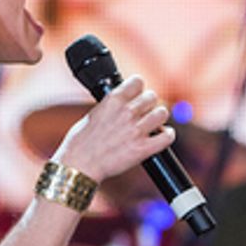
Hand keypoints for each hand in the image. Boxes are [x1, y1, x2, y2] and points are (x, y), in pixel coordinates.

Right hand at [52, 76, 173, 181]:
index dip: (139, 89)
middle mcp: (126, 112)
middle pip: (152, 97)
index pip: (138, 81)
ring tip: (152, 125)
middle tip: (143, 114)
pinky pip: (167, 136)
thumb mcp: (94, 113)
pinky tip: (161, 136)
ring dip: (158, 118)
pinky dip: (167, 135)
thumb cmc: (80, 142)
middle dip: (149, 105)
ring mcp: (136, 130)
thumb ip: (112, 106)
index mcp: (113, 100)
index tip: (137, 95)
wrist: (78, 164)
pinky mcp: (142, 149)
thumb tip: (125, 104)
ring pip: (162, 113)